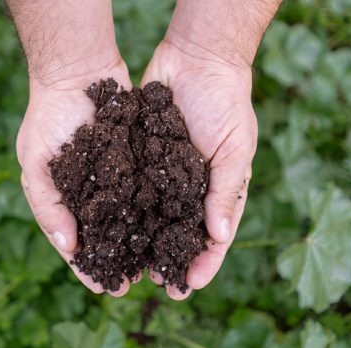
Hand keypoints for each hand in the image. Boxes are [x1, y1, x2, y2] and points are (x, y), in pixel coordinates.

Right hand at [16, 58, 135, 295]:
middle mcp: (92, 192)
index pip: (75, 241)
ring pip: (130, 219)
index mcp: (64, 198)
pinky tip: (164, 229)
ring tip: (151, 266)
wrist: (77, 72)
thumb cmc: (49, 116)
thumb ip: (47, 205)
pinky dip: (154, 211)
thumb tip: (67, 247)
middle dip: (117, 260)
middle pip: (106, 236)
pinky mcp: (137, 161)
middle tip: (131, 284)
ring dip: (139, 243)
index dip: (86, 265)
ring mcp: (116, 177)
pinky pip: (147, 191)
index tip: (100, 288)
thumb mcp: (36, 162)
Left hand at [141, 40, 257, 299]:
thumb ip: (227, 191)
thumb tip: (220, 236)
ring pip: (153, 217)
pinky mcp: (141, 158)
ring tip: (133, 267)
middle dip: (171, 259)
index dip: (205, 262)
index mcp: (217, 188)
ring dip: (145, 242)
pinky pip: (133, 188)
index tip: (191, 285)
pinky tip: (115, 229)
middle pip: (179, 232)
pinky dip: (126, 210)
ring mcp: (163, 174)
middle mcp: (189, 187)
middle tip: (159, 284)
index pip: (213, 235)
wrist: (196, 59)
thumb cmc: (225, 103)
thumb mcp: (235, 147)